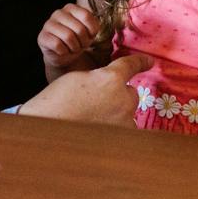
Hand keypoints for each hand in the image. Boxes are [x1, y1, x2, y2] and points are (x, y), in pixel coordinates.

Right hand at [19, 53, 153, 126]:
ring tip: (93, 120)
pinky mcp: (121, 137)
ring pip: (127, 113)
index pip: (131, 65)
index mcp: (110, 78)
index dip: (140, 62)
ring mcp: (124, 120)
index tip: (148, 61)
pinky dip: (115, 130)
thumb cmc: (57, 100)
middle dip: (120, 97)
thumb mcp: (78, 78)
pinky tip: (98, 133)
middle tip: (98, 104)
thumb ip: (99, 78)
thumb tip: (110, 86)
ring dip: (117, 114)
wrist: (49, 127)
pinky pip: (124, 130)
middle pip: (130, 94)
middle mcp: (123, 98)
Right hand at [37, 2, 102, 79]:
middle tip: (81, 46)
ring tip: (73, 49)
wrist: (64, 55)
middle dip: (83, 42)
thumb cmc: (79, 41)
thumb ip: (98, 24)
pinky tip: (63, 52)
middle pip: (78, 28)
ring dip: (74, 48)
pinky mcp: (42, 37)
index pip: (86, 16)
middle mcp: (58, 13)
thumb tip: (122, 20)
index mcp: (71, 8)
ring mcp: (48, 24)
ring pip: (68, 37)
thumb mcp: (91, 31)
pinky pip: (57, 45)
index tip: (91, 37)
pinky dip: (64, 52)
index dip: (91, 30)